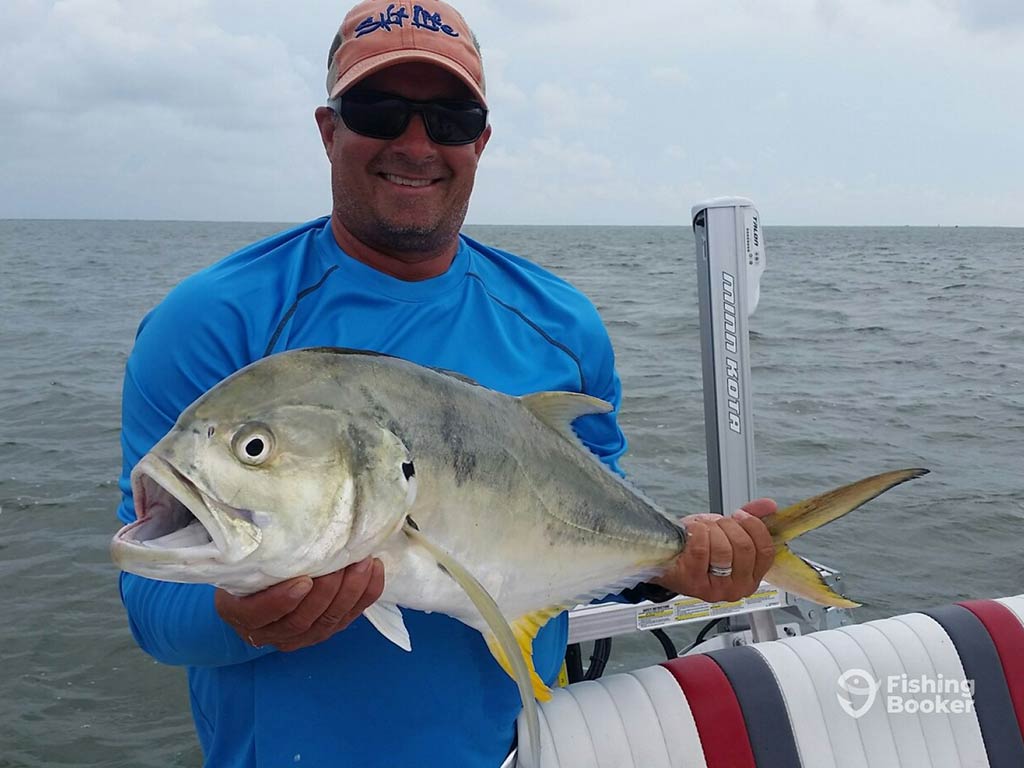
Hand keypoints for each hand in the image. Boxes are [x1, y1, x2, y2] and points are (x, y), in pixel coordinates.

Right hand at [215, 557, 384, 652]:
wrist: (260, 583)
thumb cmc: (251, 564)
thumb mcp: (242, 558)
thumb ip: (255, 551)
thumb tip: (273, 520)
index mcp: (240, 614)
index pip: (257, 615)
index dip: (281, 601)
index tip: (303, 581)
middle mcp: (269, 631)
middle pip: (300, 620)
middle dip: (326, 591)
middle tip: (340, 561)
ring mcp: (300, 635)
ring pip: (328, 621)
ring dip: (349, 591)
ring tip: (361, 562)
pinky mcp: (326, 629)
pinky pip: (350, 617)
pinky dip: (366, 594)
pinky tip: (374, 569)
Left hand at [653, 499, 776, 603]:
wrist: (668, 559)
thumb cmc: (699, 548)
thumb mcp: (728, 532)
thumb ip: (751, 520)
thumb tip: (769, 505)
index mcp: (752, 577)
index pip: (765, 551)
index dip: (753, 526)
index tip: (740, 515)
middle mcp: (737, 589)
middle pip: (744, 547)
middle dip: (728, 526)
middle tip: (717, 523)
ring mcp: (715, 589)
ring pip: (723, 549)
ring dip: (711, 530)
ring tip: (703, 529)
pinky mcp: (692, 582)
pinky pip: (700, 549)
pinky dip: (696, 532)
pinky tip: (692, 532)